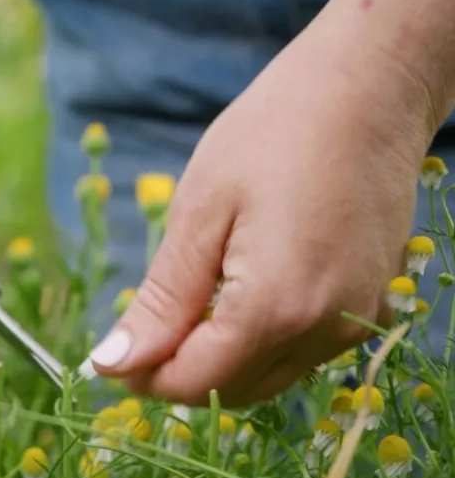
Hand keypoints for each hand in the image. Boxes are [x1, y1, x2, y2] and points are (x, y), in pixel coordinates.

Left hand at [84, 0, 454, 406]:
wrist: (368, 89)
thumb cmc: (273, 134)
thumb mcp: (200, 213)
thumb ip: (162, 301)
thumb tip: (114, 363)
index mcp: (275, 306)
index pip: (195, 381)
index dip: (142, 378)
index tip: (107, 358)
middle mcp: (324, 329)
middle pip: (232, 388)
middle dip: (176, 372)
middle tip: (141, 331)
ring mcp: (354, 320)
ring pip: (267, 377)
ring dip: (217, 360)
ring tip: (185, 307)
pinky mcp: (370, 304)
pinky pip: (300, 352)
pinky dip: (257, 343)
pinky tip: (235, 298)